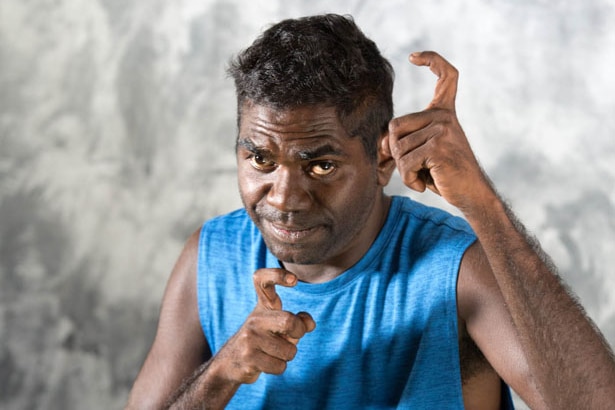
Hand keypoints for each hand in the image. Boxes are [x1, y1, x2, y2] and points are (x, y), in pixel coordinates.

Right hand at [213, 268, 315, 383]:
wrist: (230, 364)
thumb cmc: (262, 341)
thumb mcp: (278, 326)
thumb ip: (297, 321)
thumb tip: (309, 323)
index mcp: (262, 306)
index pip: (262, 280)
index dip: (278, 275)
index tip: (294, 280)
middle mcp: (254, 319)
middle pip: (288, 322)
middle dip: (298, 332)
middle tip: (295, 336)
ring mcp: (249, 338)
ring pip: (288, 350)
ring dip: (287, 355)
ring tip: (273, 352)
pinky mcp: (248, 358)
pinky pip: (280, 366)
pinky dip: (279, 367)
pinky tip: (266, 363)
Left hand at [385, 51, 491, 211]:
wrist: (471, 194)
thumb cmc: (444, 174)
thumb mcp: (423, 153)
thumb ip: (404, 141)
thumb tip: (382, 143)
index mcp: (445, 113)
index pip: (446, 76)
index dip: (432, 60)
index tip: (414, 57)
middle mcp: (445, 117)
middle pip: (395, 126)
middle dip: (395, 152)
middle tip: (414, 167)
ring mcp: (442, 129)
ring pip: (398, 148)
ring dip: (405, 170)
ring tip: (424, 175)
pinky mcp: (438, 147)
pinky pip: (405, 163)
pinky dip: (410, 180)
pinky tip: (426, 183)